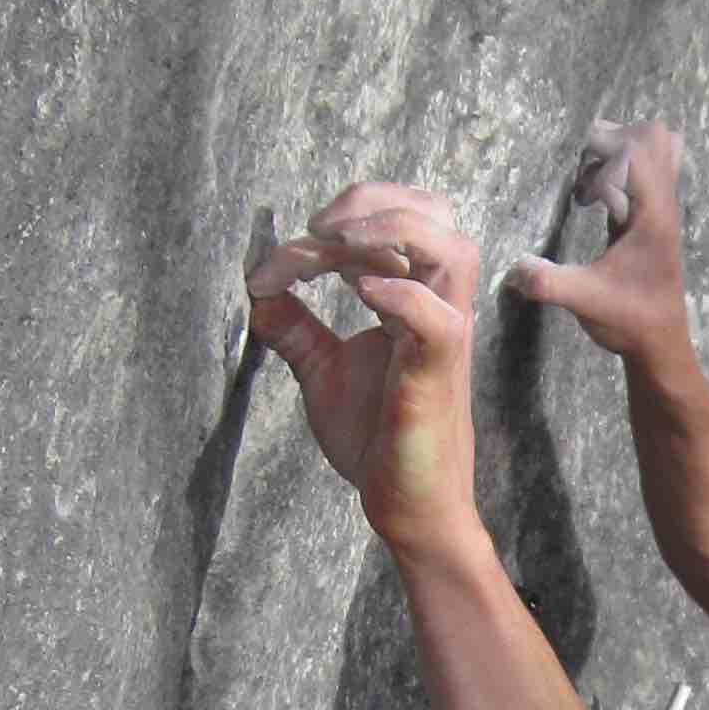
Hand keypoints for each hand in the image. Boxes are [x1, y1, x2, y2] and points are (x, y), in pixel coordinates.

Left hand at [247, 180, 482, 563]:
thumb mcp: (321, 371)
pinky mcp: (437, 374)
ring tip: (335, 241)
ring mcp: (443, 337)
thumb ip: (296, 328)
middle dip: (372, 202)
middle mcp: (437, 308)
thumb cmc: (377, 440)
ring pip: (452, 249)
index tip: (268, 271)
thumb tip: (256, 293)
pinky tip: (356, 291)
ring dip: (392, 230)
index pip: (387, 230)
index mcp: (415, 299)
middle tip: (316, 227)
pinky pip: (437, 319)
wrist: (407, 507)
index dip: (325, 232)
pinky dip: (399, 294)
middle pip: (434, 215)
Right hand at [505, 117, 691, 364]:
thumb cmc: (629, 320)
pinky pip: (647, 170)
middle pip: (656, 137)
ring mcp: (662, 208)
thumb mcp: (584, 300)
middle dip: (615, 140)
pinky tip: (591, 199)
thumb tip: (511, 267)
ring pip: (657, 150)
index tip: (579, 178)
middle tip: (583, 171)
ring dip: (619, 153)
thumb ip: (547, 282)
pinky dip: (620, 170)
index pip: (640, 150)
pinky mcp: (654, 216)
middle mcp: (663, 204)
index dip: (606, 148)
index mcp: (653, 215)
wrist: (661, 344)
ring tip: (587, 185)